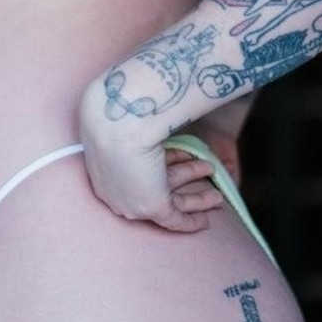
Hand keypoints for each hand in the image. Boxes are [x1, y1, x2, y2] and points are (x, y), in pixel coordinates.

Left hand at [78, 81, 224, 231]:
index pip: (138, 169)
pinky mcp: (149, 207)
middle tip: (206, 172)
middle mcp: (114, 188)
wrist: (113, 122)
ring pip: (169, 203)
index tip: (183, 158)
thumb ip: (141, 114)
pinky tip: (206, 221)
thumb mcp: (127, 110)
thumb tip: (154, 98)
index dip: (165, 162)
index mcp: (104, 164)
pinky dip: (191, 222)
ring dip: (196, 197)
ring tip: (217, 192)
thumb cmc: (119, 109)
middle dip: (184, 179)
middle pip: (154, 187)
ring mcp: (131, 200)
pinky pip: (174, 221)